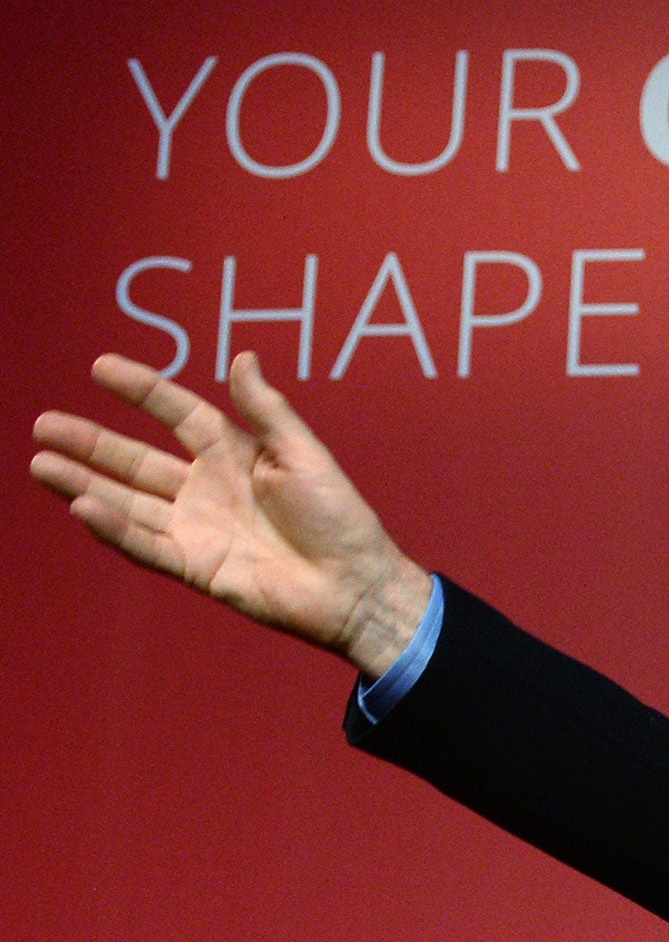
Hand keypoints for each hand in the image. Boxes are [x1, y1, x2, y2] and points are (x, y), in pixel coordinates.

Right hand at [31, 352, 432, 677]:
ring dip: (84, 483)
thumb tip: (242, 356)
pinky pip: (146, 545)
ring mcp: (198, 528)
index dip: (141, 390)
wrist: (356, 585)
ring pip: (128, 502)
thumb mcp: (304, 455)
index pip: (175, 413)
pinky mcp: (197, 566)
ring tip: (40, 463)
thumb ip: (267, 410)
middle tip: (44, 424)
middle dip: (90, 443)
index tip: (101, 367)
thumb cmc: (340, 519)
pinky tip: (82, 506)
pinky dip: (114, 528)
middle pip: (136, 460)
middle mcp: (208, 488)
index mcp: (235, 454)